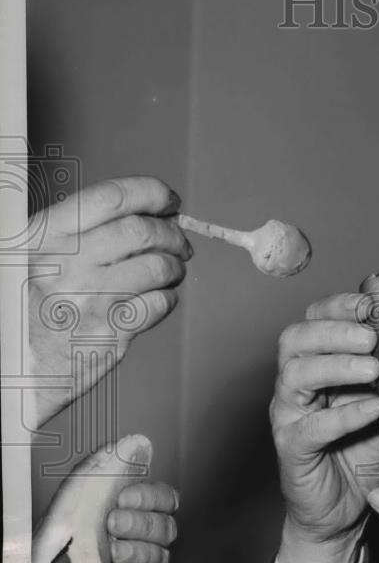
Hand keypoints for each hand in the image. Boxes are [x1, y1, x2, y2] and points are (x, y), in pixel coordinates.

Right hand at [27, 176, 192, 427]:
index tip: (169, 201)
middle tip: (179, 242)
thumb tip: (141, 213)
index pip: (111, 198)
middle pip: (142, 231)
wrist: (12, 368)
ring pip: (157, 267)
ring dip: (175, 266)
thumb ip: (79, 233)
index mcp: (46, 236)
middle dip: (172, 234)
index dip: (151, 194)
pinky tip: (158, 298)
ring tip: (172, 270)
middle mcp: (67, 264)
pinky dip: (168, 298)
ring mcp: (90, 300)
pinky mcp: (109, 333)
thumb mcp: (33, 256)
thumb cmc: (27, 310)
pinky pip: (158, 305)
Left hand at [32, 479, 178, 562]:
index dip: (151, 497)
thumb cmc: (58, 535)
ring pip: (159, 558)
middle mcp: (145, 538)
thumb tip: (132, 443)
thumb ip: (98, 470)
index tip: (123, 497)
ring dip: (137, 552)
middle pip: (166, 528)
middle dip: (141, 524)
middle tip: (113, 523)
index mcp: (136, 510)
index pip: (165, 499)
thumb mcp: (70, 500)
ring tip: (112, 552)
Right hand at [270, 292, 378, 562]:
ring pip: (294, 374)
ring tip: (372, 368)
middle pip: (296, 337)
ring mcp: (291, 414)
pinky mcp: (292, 448)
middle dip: (333, 329)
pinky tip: (370, 410)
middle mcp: (299, 383)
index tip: (372, 302)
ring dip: (335, 364)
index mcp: (321, 363)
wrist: (344, 510)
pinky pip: (309, 427)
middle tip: (369, 334)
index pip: (317, 318)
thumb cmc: (368, 451)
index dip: (341, 305)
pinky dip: (341, 416)